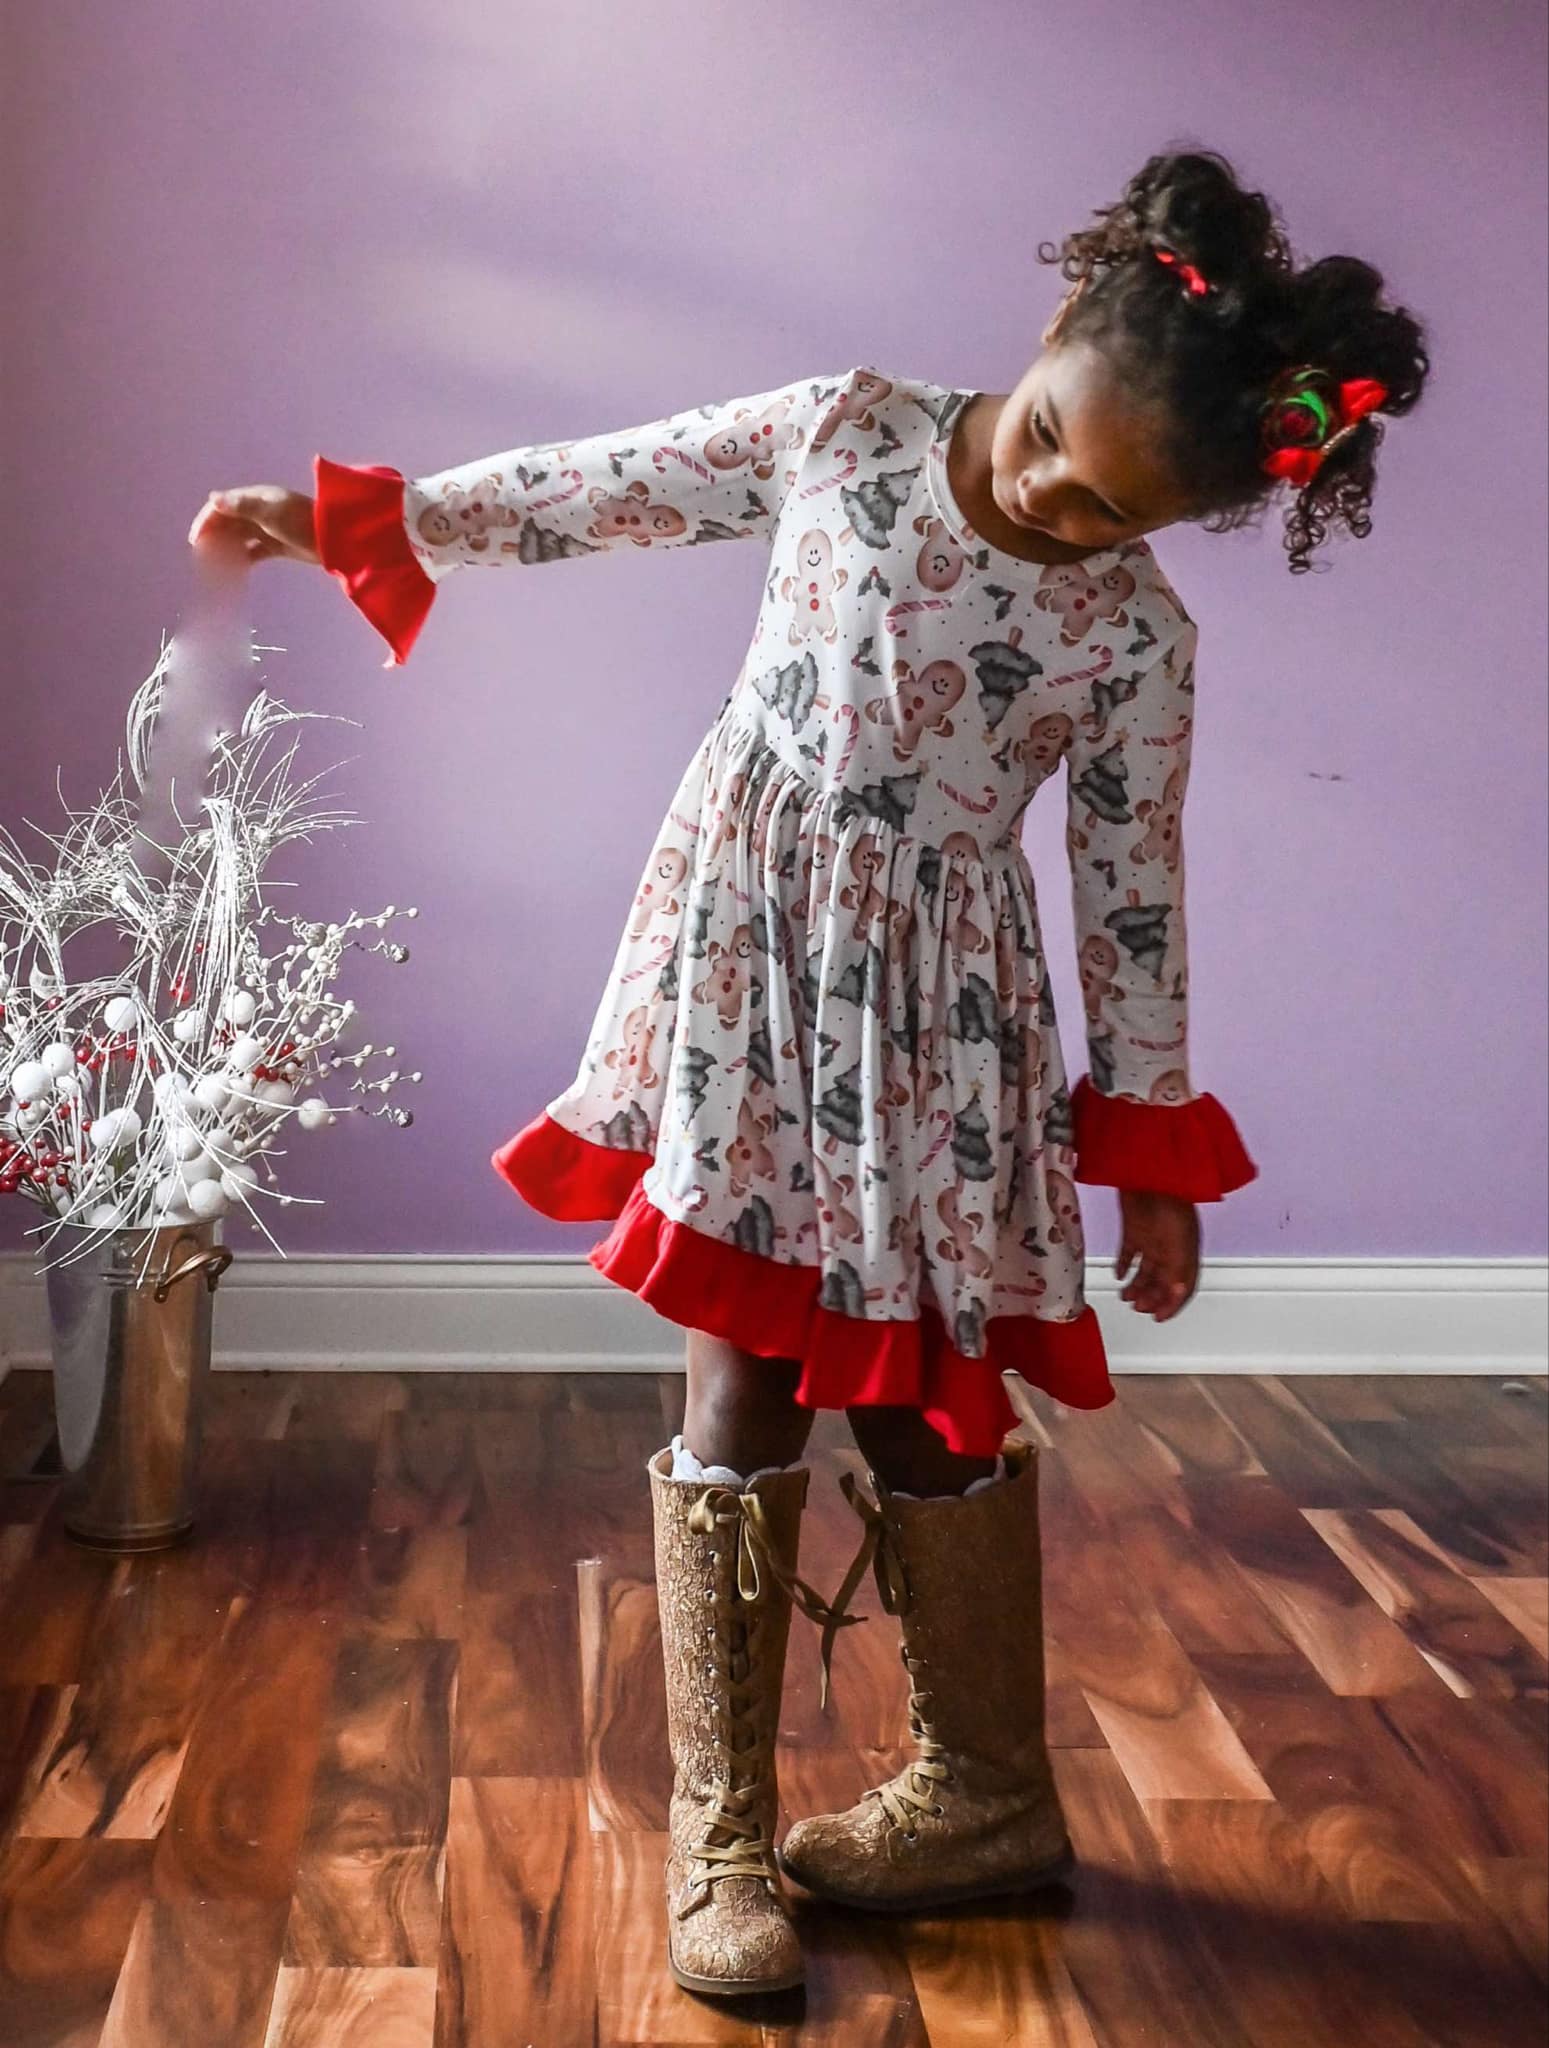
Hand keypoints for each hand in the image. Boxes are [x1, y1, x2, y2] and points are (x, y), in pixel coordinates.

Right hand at [187, 485, 319, 565]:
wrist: (332, 538)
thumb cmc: (300, 520)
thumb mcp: (268, 511)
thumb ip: (241, 506)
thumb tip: (213, 498)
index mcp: (255, 498)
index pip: (222, 506)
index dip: (206, 520)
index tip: (196, 540)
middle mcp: (259, 510)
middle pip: (229, 521)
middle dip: (213, 535)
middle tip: (201, 554)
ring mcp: (269, 528)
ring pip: (240, 536)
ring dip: (227, 546)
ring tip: (214, 562)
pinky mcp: (278, 545)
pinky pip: (255, 550)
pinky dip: (245, 557)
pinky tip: (237, 569)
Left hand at [1115, 1188, 1198, 1320]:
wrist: (1151, 1171)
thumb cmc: (1171, 1201)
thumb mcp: (1180, 1241)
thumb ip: (1179, 1270)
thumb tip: (1176, 1295)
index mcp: (1185, 1253)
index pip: (1182, 1286)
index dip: (1172, 1305)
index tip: (1159, 1318)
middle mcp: (1170, 1248)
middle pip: (1162, 1281)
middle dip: (1151, 1297)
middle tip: (1138, 1308)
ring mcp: (1151, 1238)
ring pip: (1145, 1270)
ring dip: (1137, 1286)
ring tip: (1126, 1297)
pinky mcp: (1133, 1228)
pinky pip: (1129, 1252)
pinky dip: (1124, 1265)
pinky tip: (1118, 1274)